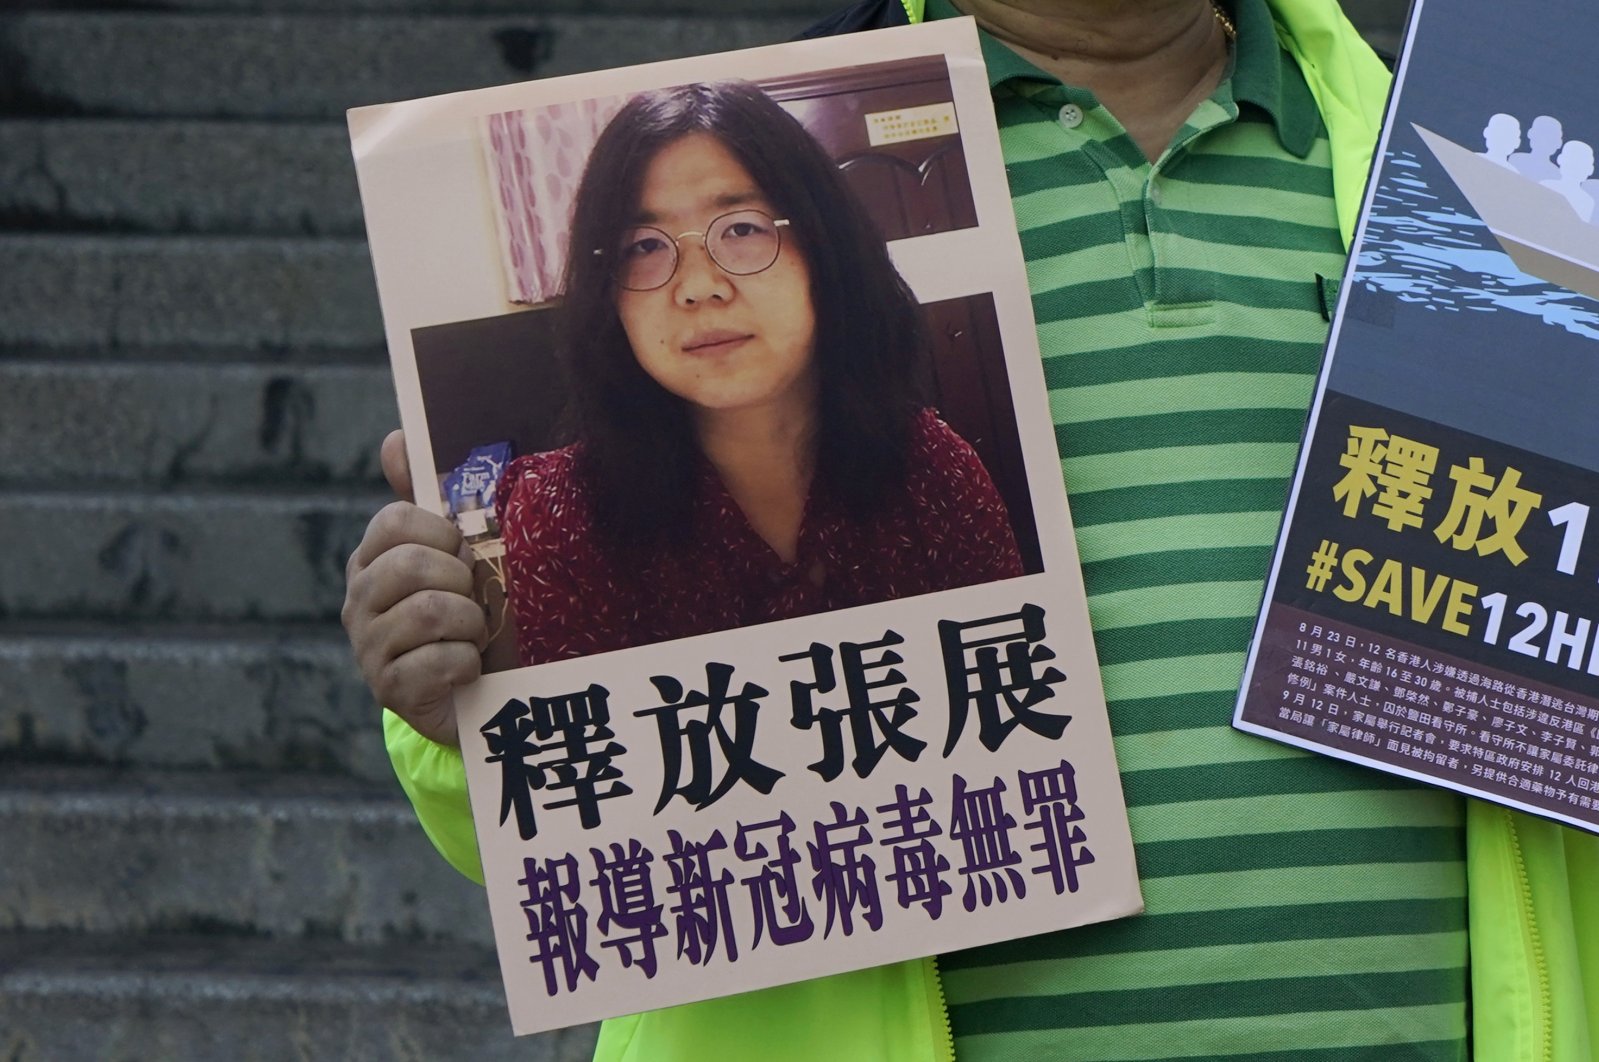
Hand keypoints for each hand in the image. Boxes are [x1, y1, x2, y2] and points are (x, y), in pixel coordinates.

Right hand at [342, 429, 486, 745]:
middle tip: (474, 600)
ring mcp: (368, 648)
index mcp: (371, 560)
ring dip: (470, 624)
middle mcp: (358, 600)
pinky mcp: (390, 691)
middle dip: (460, 581)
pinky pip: (440, 663)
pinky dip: (467, 663)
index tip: (461, 552)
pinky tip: (467, 669)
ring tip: (474, 635)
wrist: (467, 695)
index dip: (440, 533)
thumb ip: (426, 499)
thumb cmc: (459, 613)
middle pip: (411, 566)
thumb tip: (396, 438)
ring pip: (430, 613)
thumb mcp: (449, 555)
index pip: (395, 521)